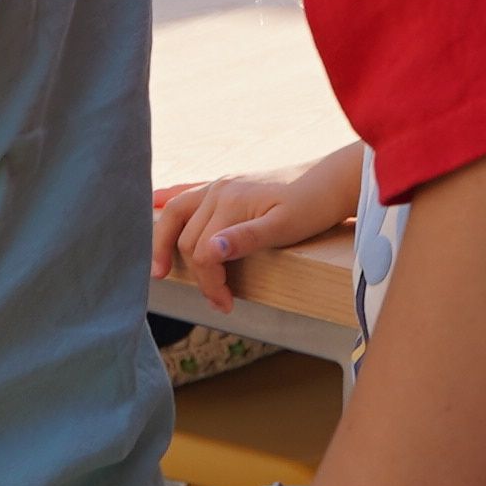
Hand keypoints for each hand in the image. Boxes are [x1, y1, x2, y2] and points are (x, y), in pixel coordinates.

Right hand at [153, 145, 359, 309]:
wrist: (332, 180)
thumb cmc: (312, 207)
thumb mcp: (284, 228)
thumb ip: (245, 239)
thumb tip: (209, 251)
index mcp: (228, 202)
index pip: (200, 252)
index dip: (208, 282)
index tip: (226, 305)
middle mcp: (216, 191)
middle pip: (185, 237)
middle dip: (195, 274)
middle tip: (217, 301)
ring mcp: (219, 185)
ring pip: (177, 215)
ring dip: (168, 243)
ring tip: (161, 269)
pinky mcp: (226, 185)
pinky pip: (187, 192)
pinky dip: (167, 199)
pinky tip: (153, 202)